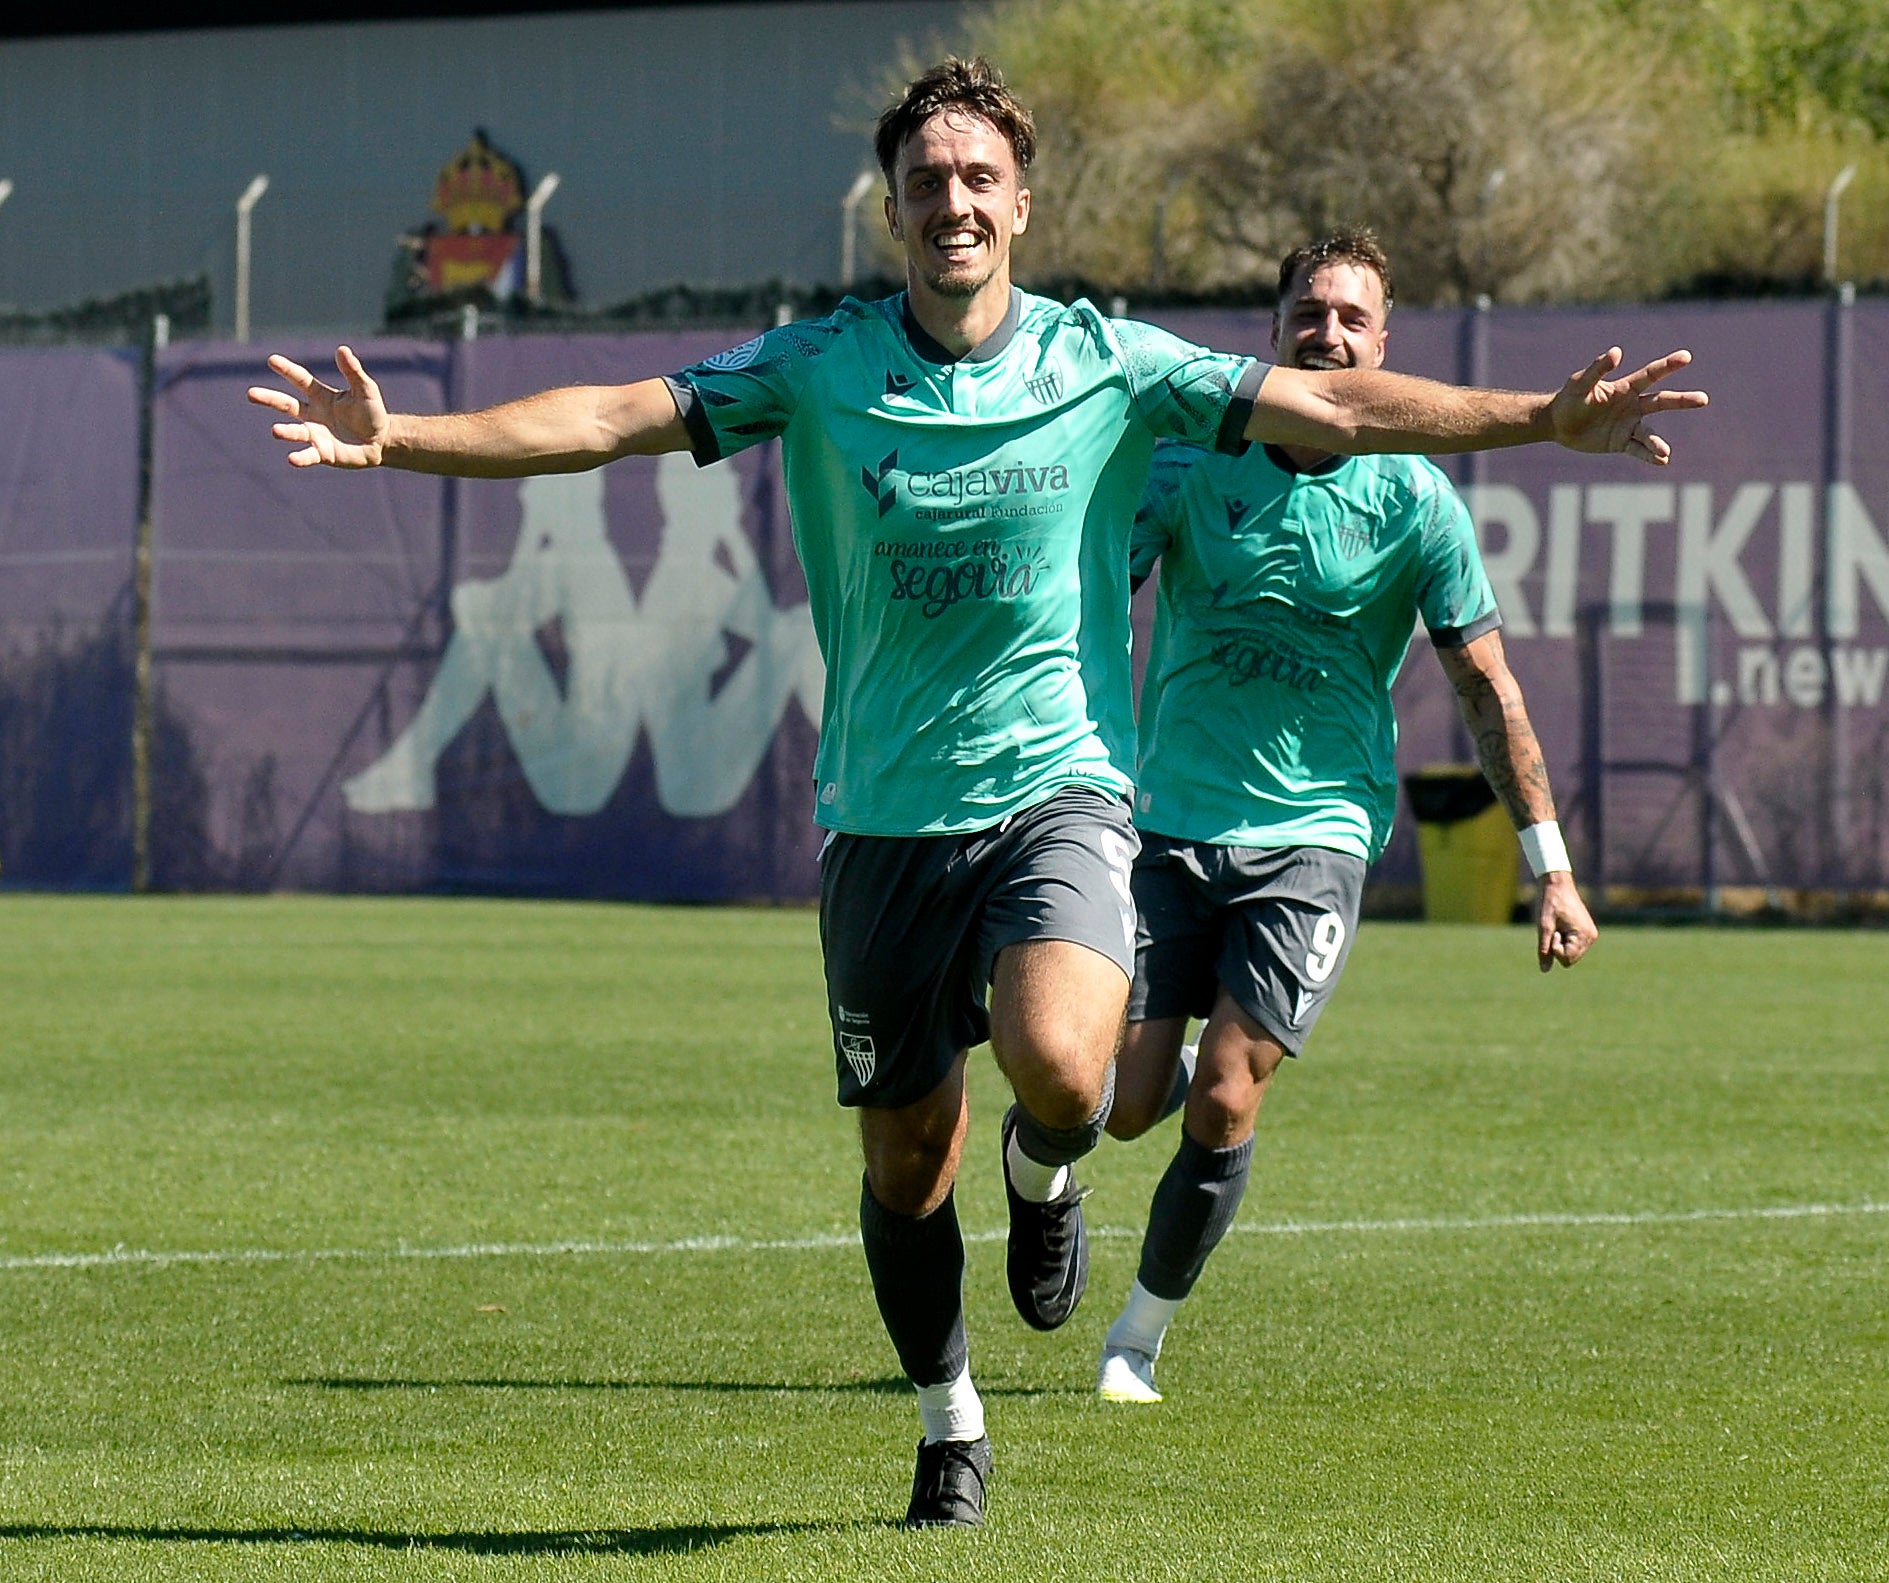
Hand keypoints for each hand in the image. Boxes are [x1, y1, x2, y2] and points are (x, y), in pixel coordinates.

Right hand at [246, 345, 389, 467]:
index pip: (300, 379)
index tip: (272, 360)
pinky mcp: (323, 453)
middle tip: (251, 394)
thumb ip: (353, 371)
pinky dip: (300, 457)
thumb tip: (342, 349)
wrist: (381, 441)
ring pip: (295, 432)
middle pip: (286, 405)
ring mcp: (316, 434)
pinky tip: (291, 459)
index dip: (287, 370)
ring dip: (285, 432)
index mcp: (321, 395)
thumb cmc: (371, 412)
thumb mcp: (365, 389)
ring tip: (275, 431)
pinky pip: (308, 456)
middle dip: (269, 399)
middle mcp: (313, 414)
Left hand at [1536, 871, 1596, 971]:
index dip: (1555, 949)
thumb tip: (1544, 970)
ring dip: (1561, 944)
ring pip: (1571, 953)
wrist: (1558, 885)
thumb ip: (1544, 949)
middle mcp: (1591, 937)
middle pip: (1570, 959)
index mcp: (1584, 935)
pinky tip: (1562, 926)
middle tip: (1555, 929)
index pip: (1567, 960)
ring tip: (1559, 926)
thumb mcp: (1544, 927)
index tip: (1553, 932)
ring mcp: (1590, 934)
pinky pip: (1573, 945)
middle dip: (1558, 948)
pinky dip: (1564, 940)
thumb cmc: (1550, 903)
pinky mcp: (1586, 931)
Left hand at [1548, 347, 1706, 463]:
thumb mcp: (1581, 383)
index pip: (1651, 374)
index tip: (1686, 356)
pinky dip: (1648, 456)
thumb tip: (1617, 352)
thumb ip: (1598, 369)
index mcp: (1625, 388)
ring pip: (1648, 432)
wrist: (1557, 423)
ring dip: (1657, 442)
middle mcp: (1632, 405)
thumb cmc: (1570, 398)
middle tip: (1703, 399)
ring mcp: (1628, 425)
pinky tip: (1661, 461)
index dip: (1668, 365)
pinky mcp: (1620, 442)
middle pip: (1661, 402)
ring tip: (1665, 451)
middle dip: (1682, 401)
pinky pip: (1637, 450)